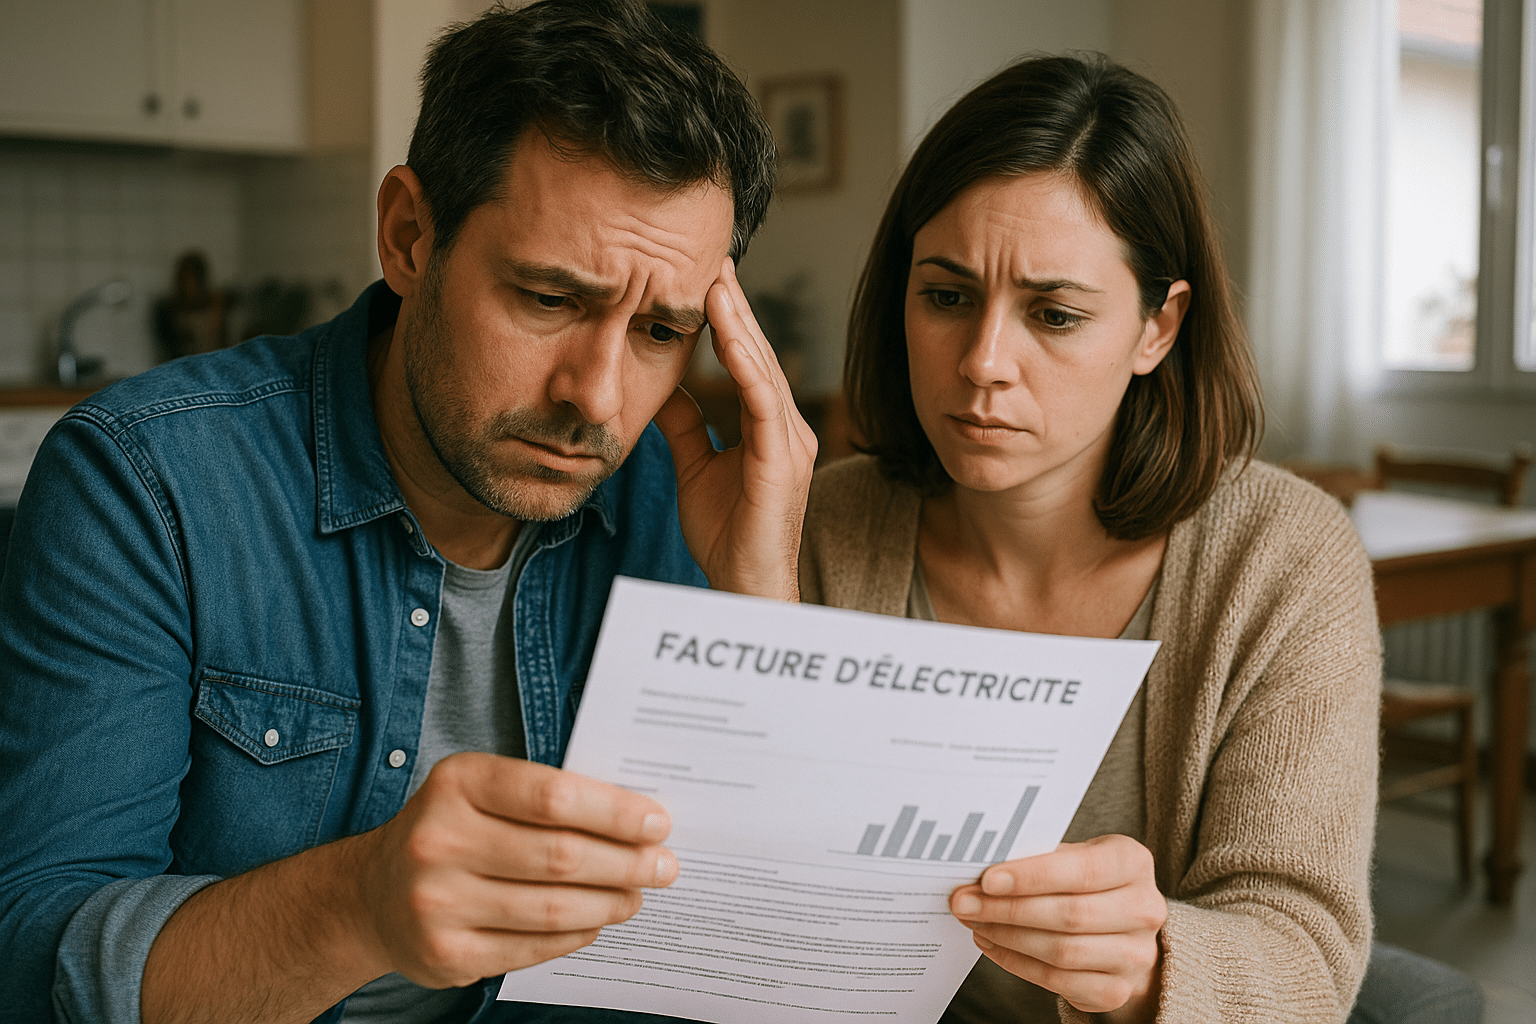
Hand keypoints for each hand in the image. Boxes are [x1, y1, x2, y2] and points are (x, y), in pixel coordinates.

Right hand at [349, 752, 676, 987]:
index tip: (656, 822)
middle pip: (560, 855)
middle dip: (626, 862)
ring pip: (552, 906)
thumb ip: (545, 797)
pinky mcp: (446, 954)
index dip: (614, 811)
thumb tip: (635, 819)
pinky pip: (533, 946)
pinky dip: (576, 933)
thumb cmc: (451, 830)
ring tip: (637, 894)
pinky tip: (596, 921)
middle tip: (663, 865)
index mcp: (456, 783)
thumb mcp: (481, 791)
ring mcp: (437, 903)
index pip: (552, 796)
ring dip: (610, 901)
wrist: (373, 894)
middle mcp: (439, 841)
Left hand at [654, 257, 816, 600]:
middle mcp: (788, 428)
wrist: (743, 586)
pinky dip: (747, 366)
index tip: (708, 278)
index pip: (748, 362)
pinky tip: (729, 335)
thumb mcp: (696, 467)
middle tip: (715, 259)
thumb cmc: (728, 535)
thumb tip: (665, 387)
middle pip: (760, 355)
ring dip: (740, 325)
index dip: (729, 320)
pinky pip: (763, 404)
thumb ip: (686, 426)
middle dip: (736, 306)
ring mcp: (791, 443)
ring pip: (764, 370)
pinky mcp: (782, 462)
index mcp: (770, 428)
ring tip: (718, 282)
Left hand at [949, 834, 1166, 1021]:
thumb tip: (983, 868)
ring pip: (1062, 951)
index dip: (1033, 876)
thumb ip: (1038, 857)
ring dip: (1007, 936)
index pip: (1084, 870)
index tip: (988, 879)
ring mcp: (1135, 954)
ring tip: (974, 921)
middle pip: (1070, 914)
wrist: (1120, 929)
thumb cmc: (1086, 882)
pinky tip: (992, 943)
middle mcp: (1144, 908)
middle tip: (964, 902)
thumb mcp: (1073, 855)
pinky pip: (1057, 981)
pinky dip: (1016, 963)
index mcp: (1134, 862)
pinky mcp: (1116, 990)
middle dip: (1007, 909)